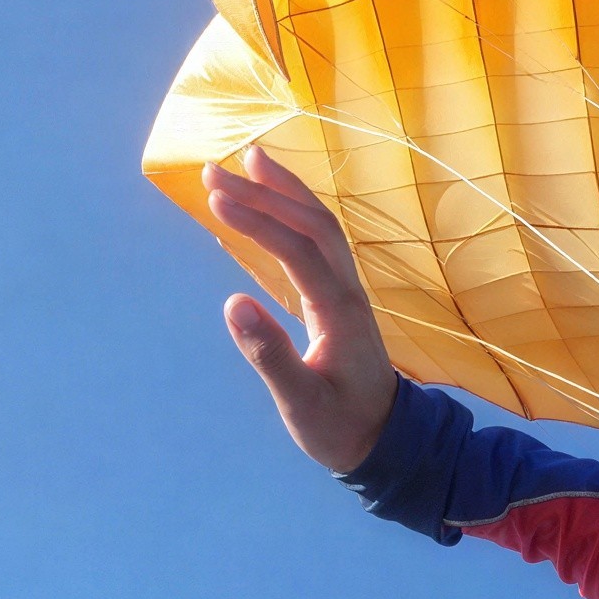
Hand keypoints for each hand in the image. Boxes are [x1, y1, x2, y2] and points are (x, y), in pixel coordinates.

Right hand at [205, 150, 395, 473]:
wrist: (386, 439)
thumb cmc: (341, 427)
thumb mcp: (301, 402)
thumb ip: (270, 355)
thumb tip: (232, 304)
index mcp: (339, 313)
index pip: (298, 251)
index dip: (258, 221)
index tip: (215, 198)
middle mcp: (347, 292)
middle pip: (312, 225)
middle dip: (265, 192)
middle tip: (212, 170)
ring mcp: (347, 291)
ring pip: (321, 226)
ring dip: (284, 191)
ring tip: (246, 160)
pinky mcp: (339, 296)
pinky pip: (319, 240)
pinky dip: (293, 212)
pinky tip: (270, 201)